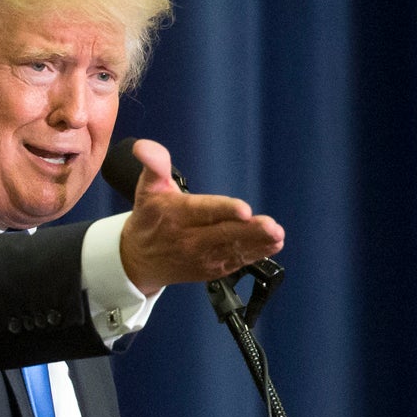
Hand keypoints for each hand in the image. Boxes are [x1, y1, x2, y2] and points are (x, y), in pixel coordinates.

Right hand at [119, 140, 285, 295]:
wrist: (139, 261)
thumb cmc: (149, 220)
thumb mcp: (147, 188)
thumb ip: (154, 164)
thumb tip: (144, 147)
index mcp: (177, 215)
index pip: (204, 212)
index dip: (224, 210)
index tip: (244, 209)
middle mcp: (190, 239)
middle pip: (224, 234)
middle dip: (250, 231)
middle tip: (272, 226)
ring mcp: (203, 257)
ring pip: (234, 250)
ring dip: (258, 244)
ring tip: (277, 236)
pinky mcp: (212, 269)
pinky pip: (236, 262)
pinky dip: (255, 255)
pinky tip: (272, 246)